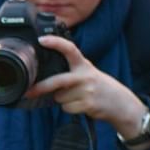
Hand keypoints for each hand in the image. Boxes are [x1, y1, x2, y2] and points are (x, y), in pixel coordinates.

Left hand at [28, 35, 146, 135]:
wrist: (120, 103)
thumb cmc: (98, 86)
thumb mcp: (87, 72)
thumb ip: (70, 71)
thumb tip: (45, 77)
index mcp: (84, 64)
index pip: (69, 49)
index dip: (55, 43)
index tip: (41, 40)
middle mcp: (85, 75)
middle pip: (57, 81)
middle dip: (41, 87)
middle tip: (29, 91)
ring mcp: (87, 90)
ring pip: (60, 97)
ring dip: (62, 100)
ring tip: (75, 97)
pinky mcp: (88, 104)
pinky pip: (67, 108)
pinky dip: (69, 109)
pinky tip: (80, 105)